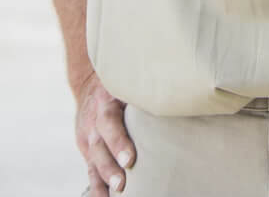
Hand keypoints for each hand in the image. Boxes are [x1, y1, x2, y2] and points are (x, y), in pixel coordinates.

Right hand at [75, 73, 136, 194]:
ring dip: (104, 179)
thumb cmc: (123, 86)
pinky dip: (96, 186)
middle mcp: (93, 121)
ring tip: (117, 192)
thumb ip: (146, 91)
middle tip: (122, 183)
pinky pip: (90, 170)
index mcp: (106, 101)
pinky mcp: (87, 150)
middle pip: (99, 145)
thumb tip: (180, 96)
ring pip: (93, 160)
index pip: (109, 120)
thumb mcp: (130, 83)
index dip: (118, 140)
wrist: (91, 87)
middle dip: (110, 166)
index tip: (129, 159)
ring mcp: (88, 137)